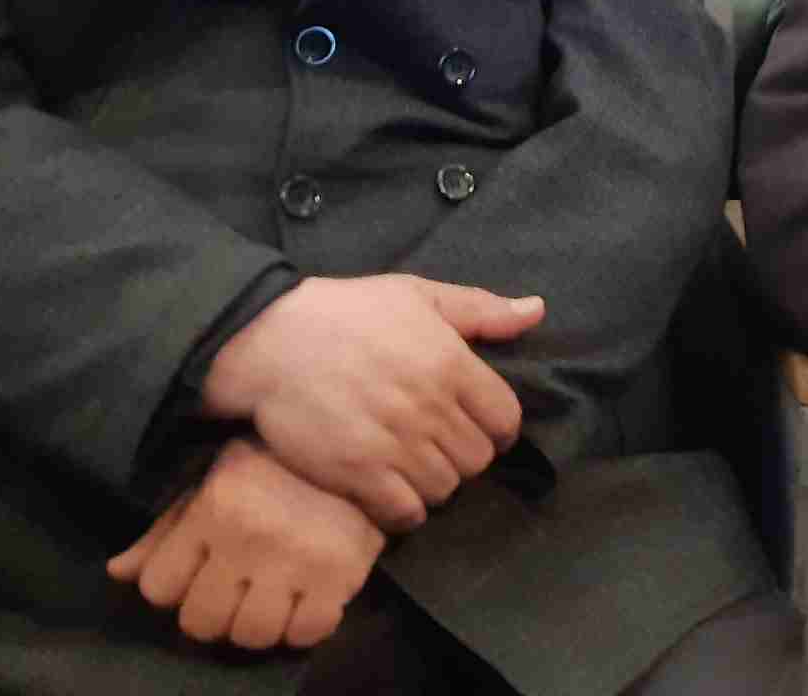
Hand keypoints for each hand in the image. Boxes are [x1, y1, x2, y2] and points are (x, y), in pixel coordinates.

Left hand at [107, 437, 383, 649]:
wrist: (361, 440)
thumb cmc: (277, 464)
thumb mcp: (216, 481)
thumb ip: (166, 528)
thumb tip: (118, 572)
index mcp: (213, 508)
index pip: (158, 587)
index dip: (177, 586)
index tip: (202, 570)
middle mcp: (248, 535)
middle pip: (201, 622)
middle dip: (216, 611)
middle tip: (240, 588)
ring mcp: (294, 558)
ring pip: (250, 635)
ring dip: (260, 622)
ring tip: (274, 595)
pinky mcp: (338, 574)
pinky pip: (306, 634)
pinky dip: (306, 625)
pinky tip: (309, 599)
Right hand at [199, 274, 543, 531]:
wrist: (270, 341)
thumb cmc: (346, 312)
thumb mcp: (417, 294)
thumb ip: (480, 309)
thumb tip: (536, 311)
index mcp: (451, 362)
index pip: (506, 419)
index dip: (497, 428)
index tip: (478, 426)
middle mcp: (430, 406)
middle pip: (478, 459)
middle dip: (465, 455)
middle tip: (440, 445)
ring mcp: (394, 443)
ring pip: (446, 489)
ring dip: (435, 483)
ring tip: (414, 467)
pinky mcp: (357, 473)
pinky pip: (405, 513)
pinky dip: (405, 511)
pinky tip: (392, 493)